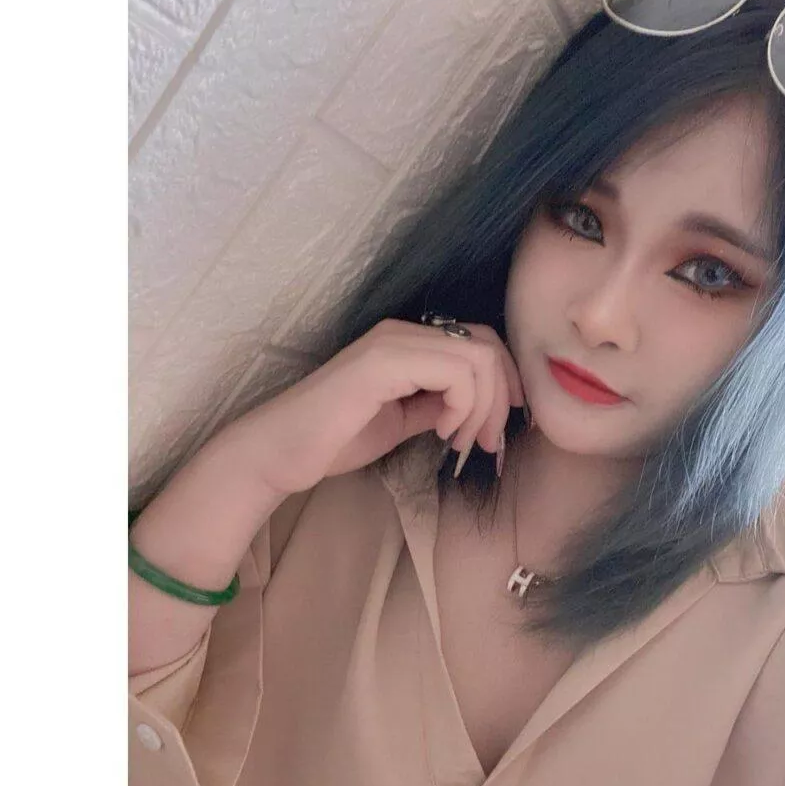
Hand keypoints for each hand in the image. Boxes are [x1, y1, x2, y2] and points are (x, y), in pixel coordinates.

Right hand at [223, 318, 524, 496]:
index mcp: (406, 343)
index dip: (502, 381)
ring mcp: (391, 343)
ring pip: (477, 358)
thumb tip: (477, 407)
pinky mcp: (383, 362)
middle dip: (500, 397)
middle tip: (485, 441)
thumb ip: (437, 406)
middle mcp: (401, 332)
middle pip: (486, 345)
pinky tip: (440, 431)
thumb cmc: (334, 440)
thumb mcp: (403, 421)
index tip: (495, 426)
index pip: (478, 342)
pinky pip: (455, 373)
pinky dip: (463, 406)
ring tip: (460, 441)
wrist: (282, 452)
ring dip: (482, 408)